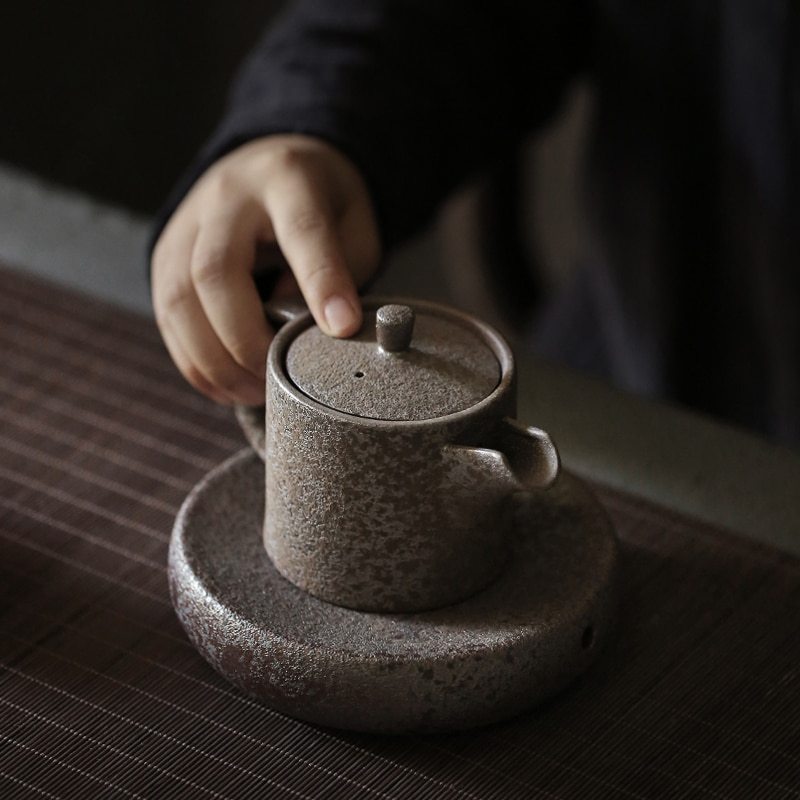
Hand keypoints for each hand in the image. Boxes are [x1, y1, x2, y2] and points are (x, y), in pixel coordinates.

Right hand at [151, 134, 380, 404]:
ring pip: (179, 299)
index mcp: (286, 179)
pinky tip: (226, 386)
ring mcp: (187, 226)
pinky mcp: (165, 255)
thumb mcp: (353, 222)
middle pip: (216, 271)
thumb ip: (341, 268)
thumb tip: (306, 327)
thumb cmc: (321, 203)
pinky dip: (195, 362)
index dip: (321, 282)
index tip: (342, 328)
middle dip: (246, 339)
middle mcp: (226, 198)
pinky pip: (167, 317)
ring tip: (254, 393)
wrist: (266, 166)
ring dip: (215, 360)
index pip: (302, 231)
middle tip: (278, 380)